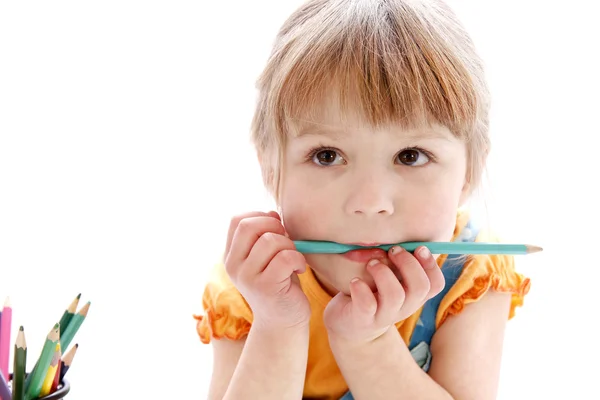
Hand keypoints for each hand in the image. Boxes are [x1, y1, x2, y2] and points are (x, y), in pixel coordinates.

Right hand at [224, 211, 310, 329]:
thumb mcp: (266, 256)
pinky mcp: (265, 287)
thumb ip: (264, 235)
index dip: (260, 217)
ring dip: (289, 245)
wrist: (282, 321)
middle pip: (249, 226)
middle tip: (287, 241)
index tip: (276, 229)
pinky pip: (285, 258)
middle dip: (274, 226)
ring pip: (270, 240)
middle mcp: (233, 265)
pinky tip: (299, 270)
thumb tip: (272, 213)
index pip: (237, 220)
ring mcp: (247, 277)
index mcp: (231, 255)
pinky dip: (298, 260)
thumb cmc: (278, 284)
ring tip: (293, 259)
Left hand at [323, 246, 444, 343]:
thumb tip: (400, 238)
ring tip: (371, 264)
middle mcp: (403, 308)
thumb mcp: (389, 281)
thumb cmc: (371, 295)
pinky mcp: (363, 319)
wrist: (349, 329)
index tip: (418, 248)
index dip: (431, 265)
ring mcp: (384, 315)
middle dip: (407, 263)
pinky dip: (360, 288)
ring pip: (394, 295)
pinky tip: (355, 281)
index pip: (435, 284)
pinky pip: (367, 303)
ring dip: (383, 272)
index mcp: (413, 297)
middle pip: (420, 287)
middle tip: (392, 251)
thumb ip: (397, 265)